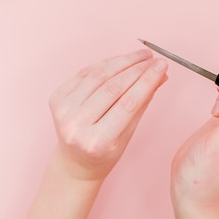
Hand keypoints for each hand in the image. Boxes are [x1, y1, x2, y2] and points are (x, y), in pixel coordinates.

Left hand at [49, 48, 168, 181]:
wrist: (74, 162)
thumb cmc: (105, 152)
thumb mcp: (128, 135)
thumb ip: (142, 104)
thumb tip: (160, 75)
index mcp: (97, 142)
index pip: (128, 104)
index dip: (147, 81)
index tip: (162, 66)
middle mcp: (76, 126)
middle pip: (113, 88)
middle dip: (138, 69)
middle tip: (154, 59)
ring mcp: (63, 111)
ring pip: (98, 76)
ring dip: (123, 61)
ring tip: (142, 56)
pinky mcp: (56, 98)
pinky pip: (85, 73)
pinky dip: (105, 64)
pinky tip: (121, 60)